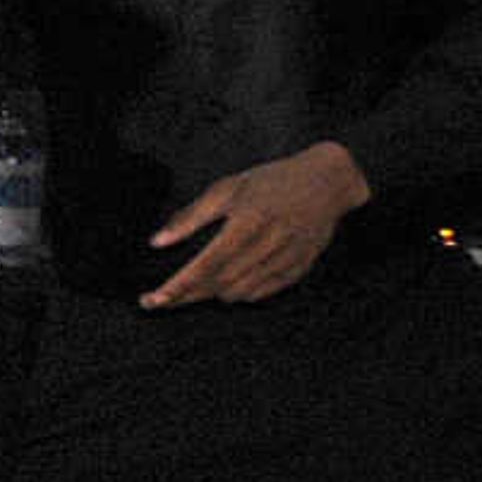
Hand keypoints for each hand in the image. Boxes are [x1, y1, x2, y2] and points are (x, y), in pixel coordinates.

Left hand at [143, 140, 370, 307]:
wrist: (328, 181)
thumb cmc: (270, 182)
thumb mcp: (227, 188)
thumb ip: (191, 217)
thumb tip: (157, 242)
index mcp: (250, 220)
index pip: (207, 263)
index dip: (178, 285)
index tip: (153, 299)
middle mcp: (271, 242)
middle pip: (220, 283)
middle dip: (186, 295)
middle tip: (160, 300)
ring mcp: (289, 258)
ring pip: (239, 292)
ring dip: (211, 295)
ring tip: (190, 289)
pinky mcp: (300, 267)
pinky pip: (262, 293)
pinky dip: (239, 293)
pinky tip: (225, 286)